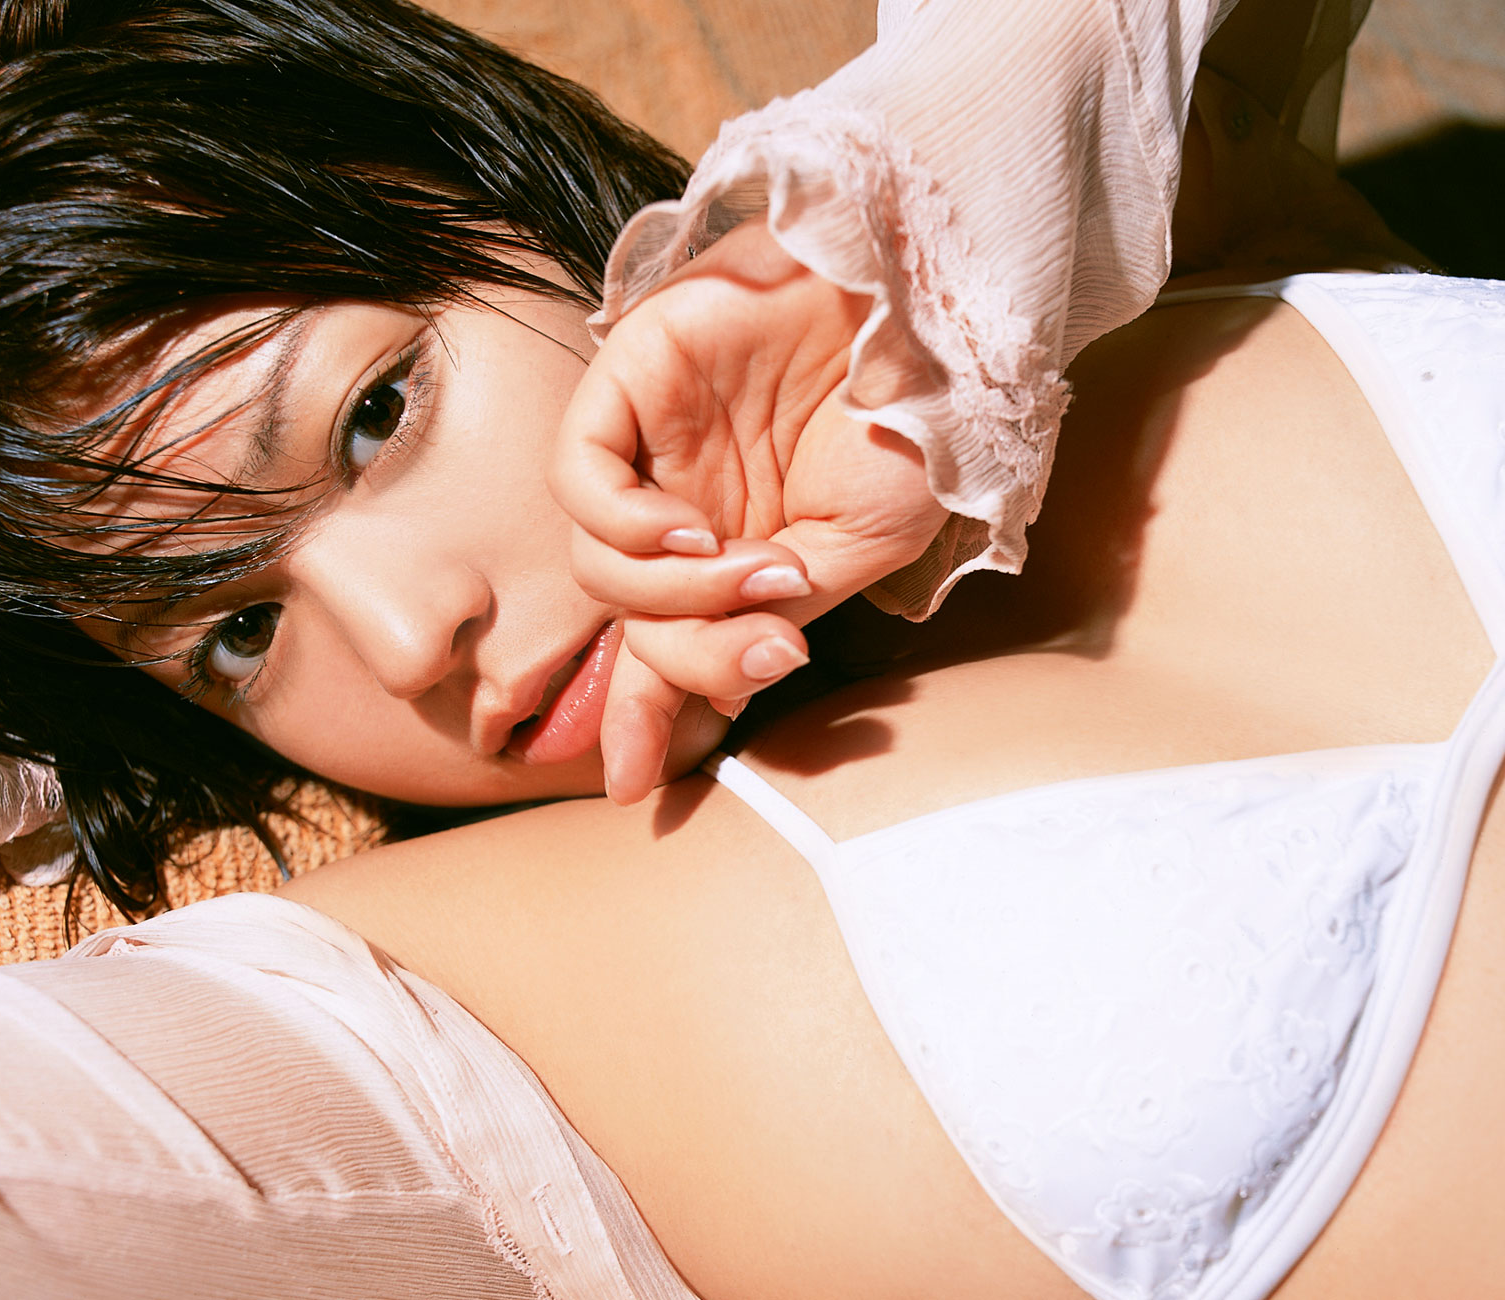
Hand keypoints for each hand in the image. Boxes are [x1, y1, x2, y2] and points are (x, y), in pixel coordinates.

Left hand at [552, 220, 946, 802]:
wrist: (924, 310)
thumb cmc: (907, 421)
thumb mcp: (857, 549)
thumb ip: (771, 617)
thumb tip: (718, 690)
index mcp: (734, 548)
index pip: (661, 640)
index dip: (639, 712)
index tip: (635, 785)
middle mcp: (683, 504)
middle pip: (627, 616)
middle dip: (686, 657)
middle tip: (767, 647)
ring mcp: (652, 447)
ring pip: (597, 563)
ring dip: (672, 595)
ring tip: (754, 572)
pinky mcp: (629, 382)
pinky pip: (579, 481)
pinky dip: (628, 527)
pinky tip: (694, 532)